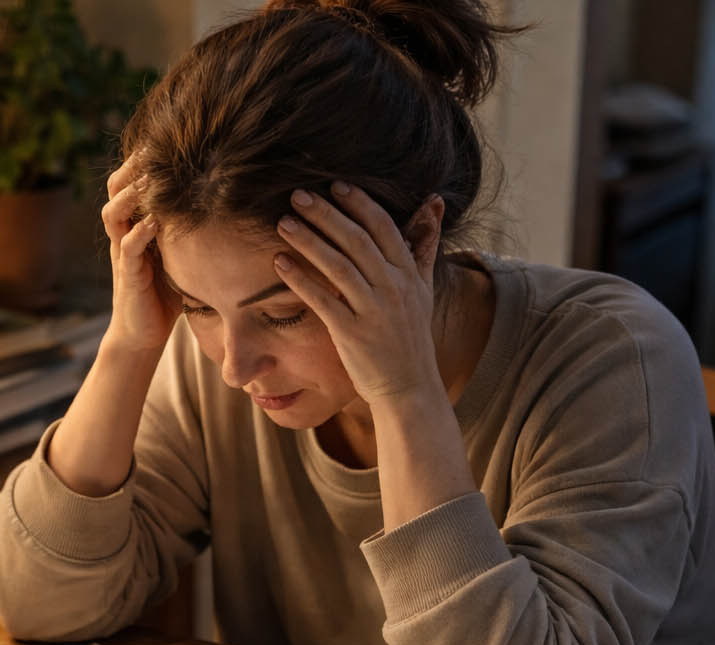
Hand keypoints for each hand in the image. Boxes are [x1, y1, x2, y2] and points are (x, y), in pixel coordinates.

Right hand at [100, 155, 180, 353]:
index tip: (166, 139)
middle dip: (132, 166)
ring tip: (151, 180)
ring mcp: (122, 252)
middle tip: (153, 149)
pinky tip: (155, 222)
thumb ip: (191, 229)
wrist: (144, 334)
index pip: (131, 181)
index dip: (142, 160)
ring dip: (132, 195)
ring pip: (113, 212)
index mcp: (136, 223)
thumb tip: (230, 203)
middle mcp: (124, 233)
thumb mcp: (180, 252)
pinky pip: (126, 247)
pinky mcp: (127, 275)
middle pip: (115, 188)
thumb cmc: (167, 293)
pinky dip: (139, 232)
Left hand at [272, 183, 444, 406]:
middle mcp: (393, 288)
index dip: (359, 204)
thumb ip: (423, 246)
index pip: (384, 228)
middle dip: (326, 214)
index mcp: (408, 274)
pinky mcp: (352, 333)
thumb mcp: (423, 289)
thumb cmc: (410, 338)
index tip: (335, 186)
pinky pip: (323, 300)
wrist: (408, 388)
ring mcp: (374, 311)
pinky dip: (300, 278)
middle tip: (298, 194)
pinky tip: (279, 261)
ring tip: (284, 222)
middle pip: (357, 241)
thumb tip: (435, 202)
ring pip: (338, 266)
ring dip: (308, 241)